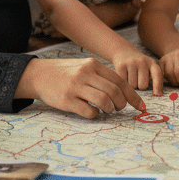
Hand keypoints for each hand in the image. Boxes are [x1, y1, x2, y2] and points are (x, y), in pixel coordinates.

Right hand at [16, 57, 146, 118]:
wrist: (38, 75)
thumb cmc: (64, 73)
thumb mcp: (83, 67)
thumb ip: (100, 76)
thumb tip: (122, 92)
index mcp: (93, 65)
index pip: (119, 80)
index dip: (132, 95)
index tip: (140, 105)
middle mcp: (86, 74)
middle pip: (114, 91)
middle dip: (123, 103)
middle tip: (120, 108)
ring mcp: (76, 87)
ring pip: (104, 101)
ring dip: (110, 109)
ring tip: (107, 110)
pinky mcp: (67, 100)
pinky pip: (89, 111)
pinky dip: (95, 115)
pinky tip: (93, 112)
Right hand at [110, 49, 163, 94]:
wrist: (124, 51)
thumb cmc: (139, 65)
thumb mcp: (149, 67)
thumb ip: (155, 78)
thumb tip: (157, 94)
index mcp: (152, 63)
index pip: (157, 75)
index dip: (158, 86)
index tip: (158, 95)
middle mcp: (143, 62)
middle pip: (143, 86)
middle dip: (140, 86)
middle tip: (138, 79)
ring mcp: (131, 63)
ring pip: (133, 86)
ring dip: (131, 85)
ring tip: (130, 76)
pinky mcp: (121, 66)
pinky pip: (123, 83)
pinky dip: (124, 82)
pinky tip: (124, 75)